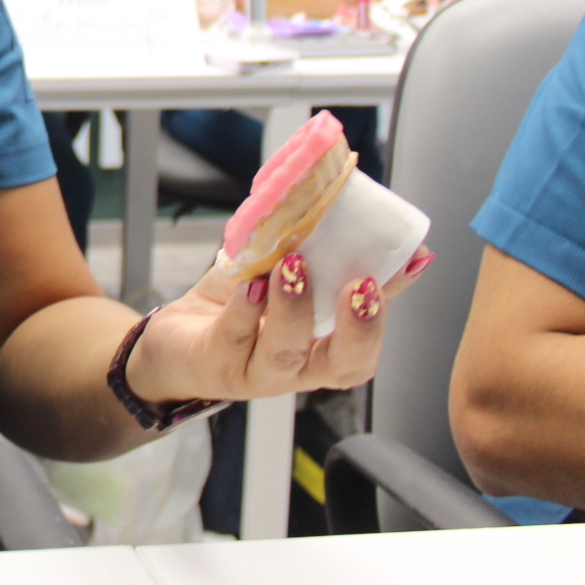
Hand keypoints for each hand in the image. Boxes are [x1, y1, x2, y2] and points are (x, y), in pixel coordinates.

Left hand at [125, 245, 434, 405]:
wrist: (176, 340)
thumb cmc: (236, 309)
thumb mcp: (281, 278)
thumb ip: (320, 256)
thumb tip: (359, 214)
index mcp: (320, 348)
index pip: (367, 342)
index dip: (390, 308)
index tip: (408, 263)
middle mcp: (296, 368)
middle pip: (342, 366)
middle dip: (360, 328)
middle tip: (363, 285)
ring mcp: (255, 370)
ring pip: (284, 352)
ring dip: (294, 307)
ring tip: (294, 265)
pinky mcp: (215, 362)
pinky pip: (234, 337)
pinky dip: (245, 309)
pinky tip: (250, 284)